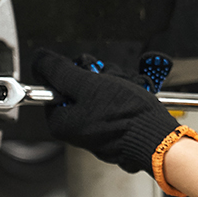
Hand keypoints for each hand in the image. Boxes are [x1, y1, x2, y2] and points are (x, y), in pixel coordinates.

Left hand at [31, 49, 181, 174]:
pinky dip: (126, 91)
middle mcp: (76, 126)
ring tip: (128, 87)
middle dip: (99, 75)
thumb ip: (58, 70)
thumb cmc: (125, 116)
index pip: (55, 84)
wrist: (159, 138)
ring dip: (116, 80)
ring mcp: (97, 126)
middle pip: (79, 84)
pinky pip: (115, 98)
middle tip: (110, 80)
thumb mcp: (86, 84)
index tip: (89, 74)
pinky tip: (135, 93)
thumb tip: (38, 59)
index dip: (74, 72)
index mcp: (61, 121)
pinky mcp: (115, 124)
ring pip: (100, 87)